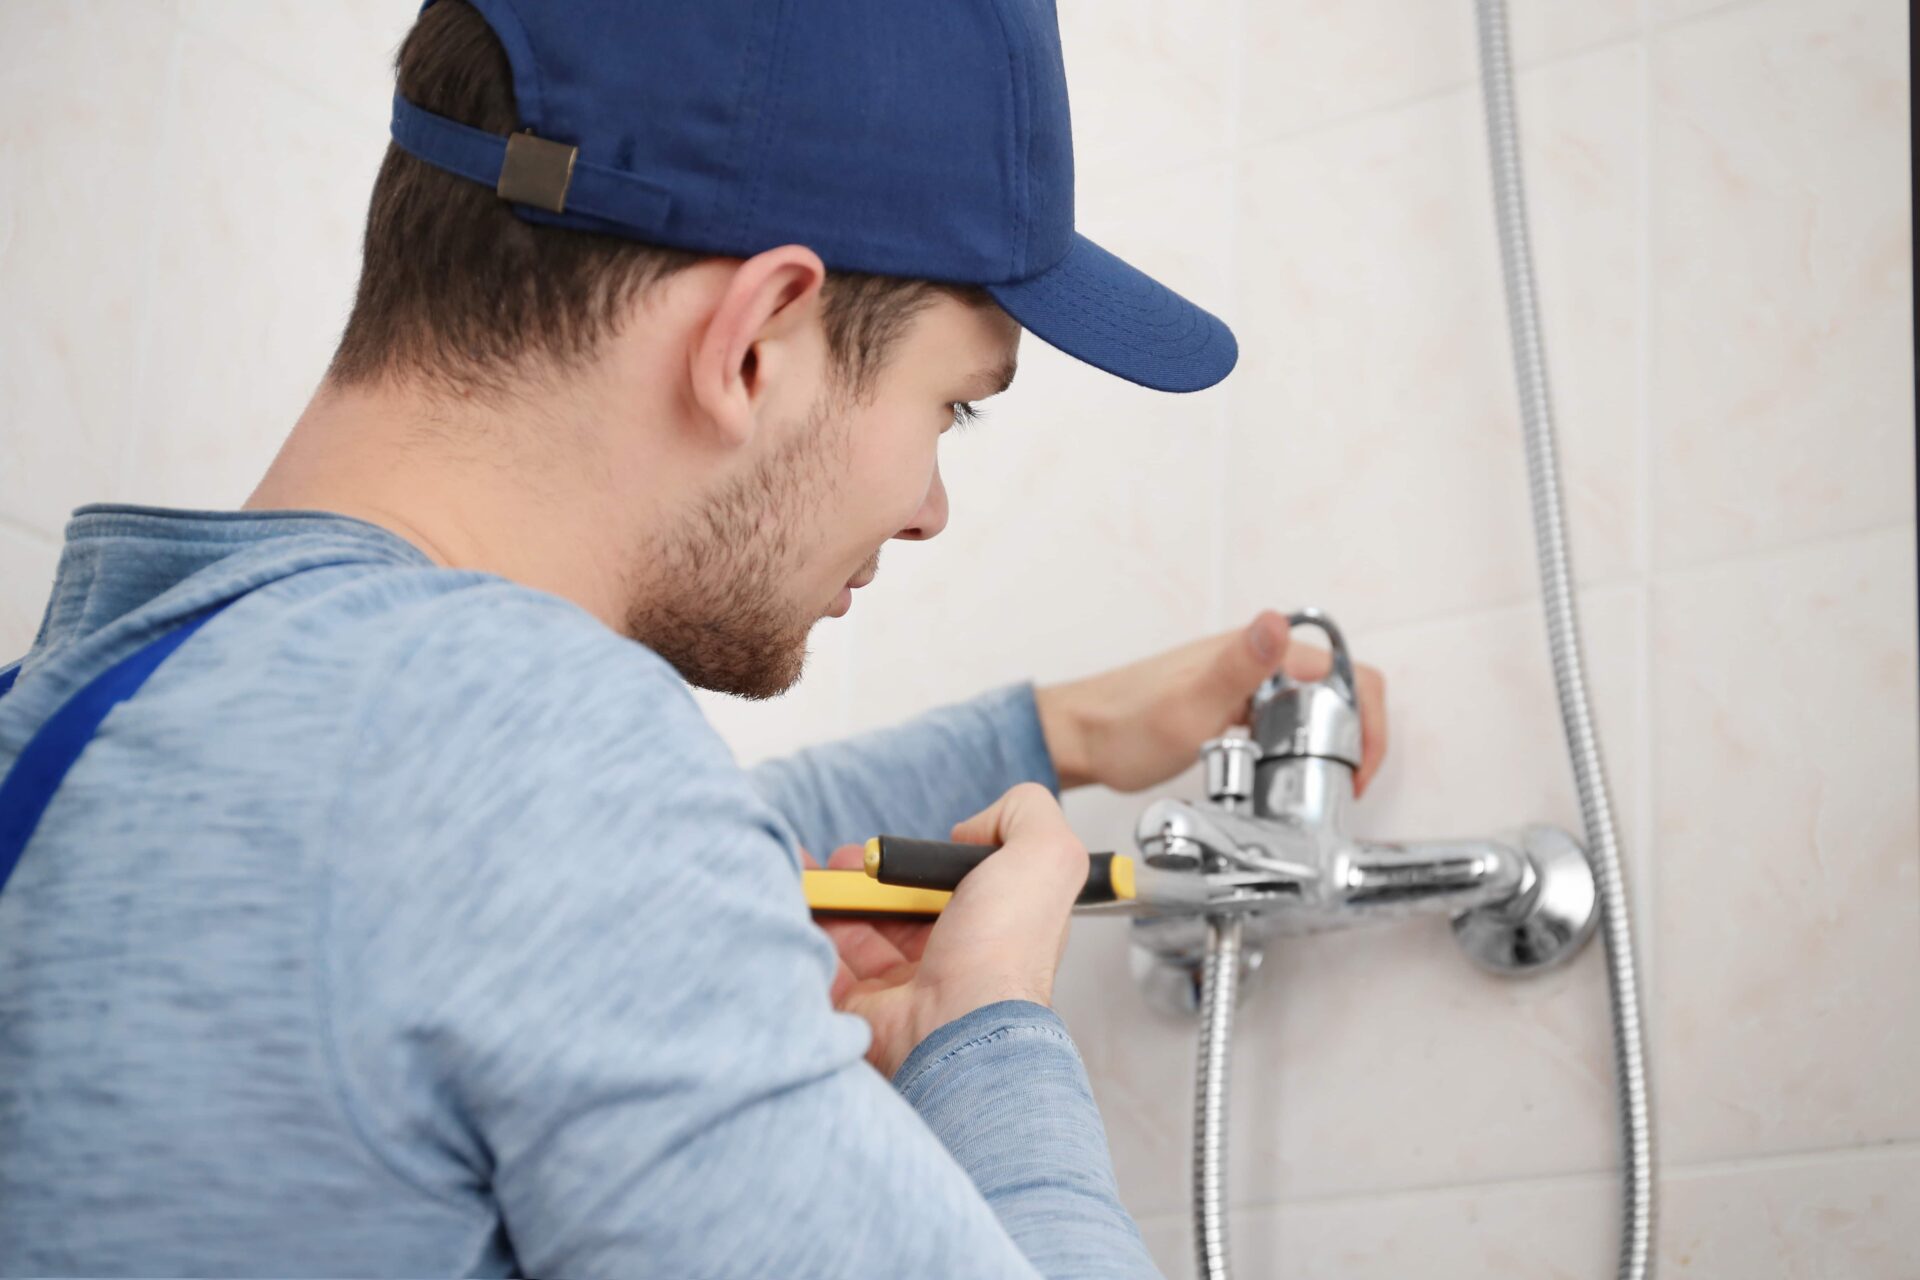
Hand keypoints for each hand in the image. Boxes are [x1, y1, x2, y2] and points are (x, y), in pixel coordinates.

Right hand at [801, 783, 1086, 1079]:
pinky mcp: (859, 1012)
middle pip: (895, 910)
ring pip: (852, 936)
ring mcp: (901, 990)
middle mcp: (949, 961)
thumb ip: (1026, 815)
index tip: (898, 851)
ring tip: (815, 876)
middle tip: (848, 862)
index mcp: (991, 928)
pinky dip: (802, 933)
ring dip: (830, 899)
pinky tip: (794, 902)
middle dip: (864, 879)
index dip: (922, 865)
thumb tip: (975, 826)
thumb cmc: (1004, 952)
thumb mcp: (1046, 857)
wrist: (959, 1026)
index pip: (951, 890)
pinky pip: (820, 967)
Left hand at [1032, 609, 1388, 797]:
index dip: (1366, 721)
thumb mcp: (1189, 703)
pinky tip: (1278, 781)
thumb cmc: (1123, 723)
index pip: (1345, 675)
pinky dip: (1294, 753)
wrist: (1078, 738)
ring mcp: (1242, 686)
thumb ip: (1238, 665)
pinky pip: (1282, 726)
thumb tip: (1277, 624)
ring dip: (1324, 748)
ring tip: (1312, 788)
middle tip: (1341, 784)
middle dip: (1352, 738)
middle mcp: (1255, 662)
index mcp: (1256, 652)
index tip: (1357, 767)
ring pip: (1311, 711)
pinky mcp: (1228, 710)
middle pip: (1336, 693)